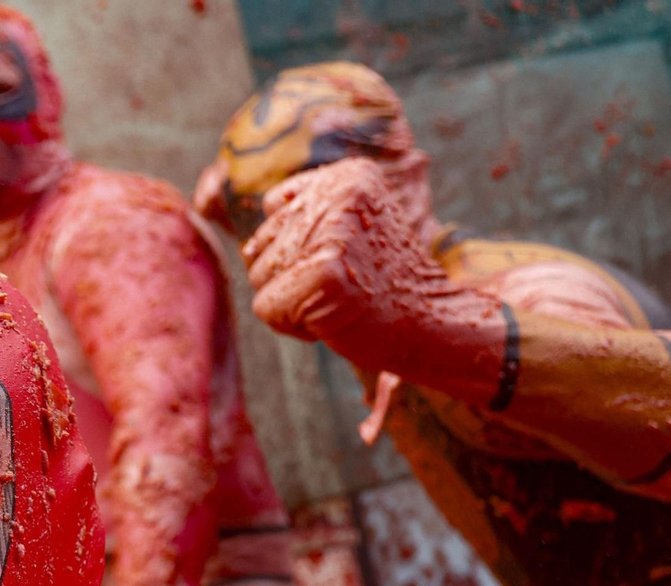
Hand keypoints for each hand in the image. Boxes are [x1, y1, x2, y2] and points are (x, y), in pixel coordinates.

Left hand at [242, 156, 446, 355]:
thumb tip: (239, 240)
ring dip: (291, 300)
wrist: (431, 324)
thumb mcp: (349, 229)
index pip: (273, 208)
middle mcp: (339, 193)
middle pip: (259, 244)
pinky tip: (334, 319)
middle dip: (290, 276)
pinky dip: (292, 325)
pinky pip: (266, 307)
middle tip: (343, 285)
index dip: (296, 246)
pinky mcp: (324, 274)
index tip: (343, 259)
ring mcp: (332, 233)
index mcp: (347, 174)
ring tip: (339, 299)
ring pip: (258, 275)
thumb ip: (301, 217)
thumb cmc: (381, 283)